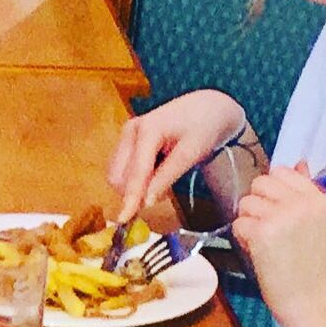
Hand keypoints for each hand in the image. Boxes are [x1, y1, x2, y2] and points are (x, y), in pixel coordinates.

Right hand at [105, 89, 245, 221]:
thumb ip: (167, 177)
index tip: (125, 220)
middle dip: (133, 192)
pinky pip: (123, 168)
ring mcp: (127, 134)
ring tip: (162, 179)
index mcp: (146, 130)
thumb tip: (146, 202)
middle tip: (161, 195)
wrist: (208, 106)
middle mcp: (130, 130)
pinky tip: (155, 172)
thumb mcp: (191, 153)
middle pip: (118, 175)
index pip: (135, 173)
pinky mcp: (128, 139)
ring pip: (117, 173)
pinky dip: (136, 178)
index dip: (130, 198)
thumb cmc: (204, 126)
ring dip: (134, 186)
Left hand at [228, 164, 325, 326]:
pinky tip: (258, 252)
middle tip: (268, 227)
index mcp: (318, 199)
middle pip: (260, 183)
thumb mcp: (321, 224)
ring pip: (246, 203)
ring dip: (249, 222)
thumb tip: (299, 163)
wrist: (311, 302)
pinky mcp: (262, 233)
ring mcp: (281, 217)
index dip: (273, 190)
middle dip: (258, 204)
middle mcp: (300, 204)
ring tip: (264, 243)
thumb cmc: (314, 267)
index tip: (277, 209)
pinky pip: (238, 223)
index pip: (282, 172)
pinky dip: (243, 238)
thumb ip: (307, 193)